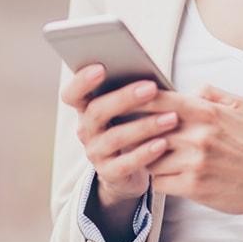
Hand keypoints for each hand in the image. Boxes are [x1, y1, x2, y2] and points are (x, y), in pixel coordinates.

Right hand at [63, 64, 181, 206]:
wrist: (127, 171)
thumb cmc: (130, 127)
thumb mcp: (126, 110)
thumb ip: (130, 93)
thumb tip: (152, 77)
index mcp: (85, 109)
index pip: (71, 94)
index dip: (81, 81)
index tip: (101, 68)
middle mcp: (85, 130)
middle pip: (96, 111)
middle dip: (125, 98)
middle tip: (151, 88)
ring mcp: (95, 153)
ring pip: (115, 137)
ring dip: (144, 126)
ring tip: (171, 117)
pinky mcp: (109, 173)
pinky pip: (126, 163)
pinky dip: (145, 153)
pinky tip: (163, 144)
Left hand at [141, 83, 242, 219]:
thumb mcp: (237, 106)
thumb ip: (208, 92)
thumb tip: (182, 90)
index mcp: (205, 112)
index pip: (157, 99)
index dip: (136, 99)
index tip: (125, 103)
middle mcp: (197, 135)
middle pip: (145, 129)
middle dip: (135, 132)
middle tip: (129, 133)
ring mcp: (193, 162)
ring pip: (148, 157)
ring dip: (146, 158)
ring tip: (151, 157)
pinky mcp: (192, 186)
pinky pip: (158, 181)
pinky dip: (159, 179)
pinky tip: (167, 175)